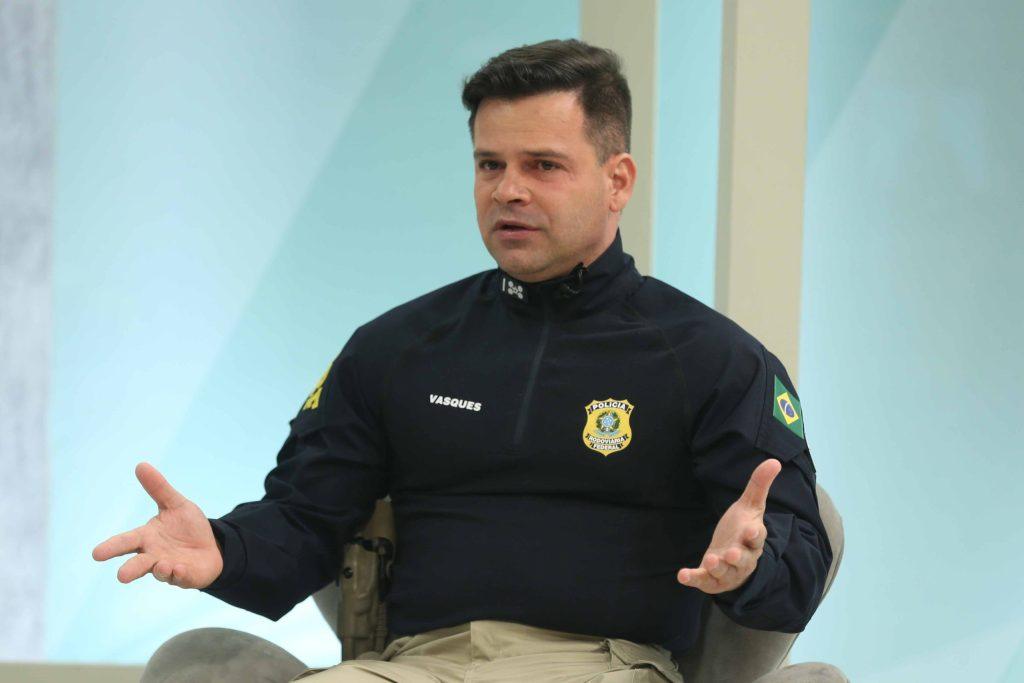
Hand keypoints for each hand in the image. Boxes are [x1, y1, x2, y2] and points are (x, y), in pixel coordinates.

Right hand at [92, 462, 222, 588]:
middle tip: (121, 576)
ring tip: (162, 565)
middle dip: (130, 570)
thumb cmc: (188, 527)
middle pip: (138, 563)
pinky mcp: (185, 577)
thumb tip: (141, 464)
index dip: (112, 547)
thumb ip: (159, 488)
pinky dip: (179, 574)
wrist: (212, 546)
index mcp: (147, 538)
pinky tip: (180, 568)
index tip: (96, 554)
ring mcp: (169, 568)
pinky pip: (181, 577)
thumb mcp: (176, 504)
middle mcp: (154, 555)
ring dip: (161, 570)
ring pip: (159, 572)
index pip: (126, 541)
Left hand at [677, 458, 781, 593]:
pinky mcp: (711, 579)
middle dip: (738, 557)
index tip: (752, 530)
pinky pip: (703, 580)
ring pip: (725, 572)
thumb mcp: (749, 506)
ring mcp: (727, 571)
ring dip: (717, 567)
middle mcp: (743, 558)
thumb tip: (774, 461)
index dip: (755, 535)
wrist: (732, 557)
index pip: (757, 538)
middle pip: (744, 560)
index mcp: (753, 539)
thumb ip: (759, 485)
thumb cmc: (742, 529)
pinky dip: (693, 578)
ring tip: (710, 560)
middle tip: (731, 553)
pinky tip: (682, 575)